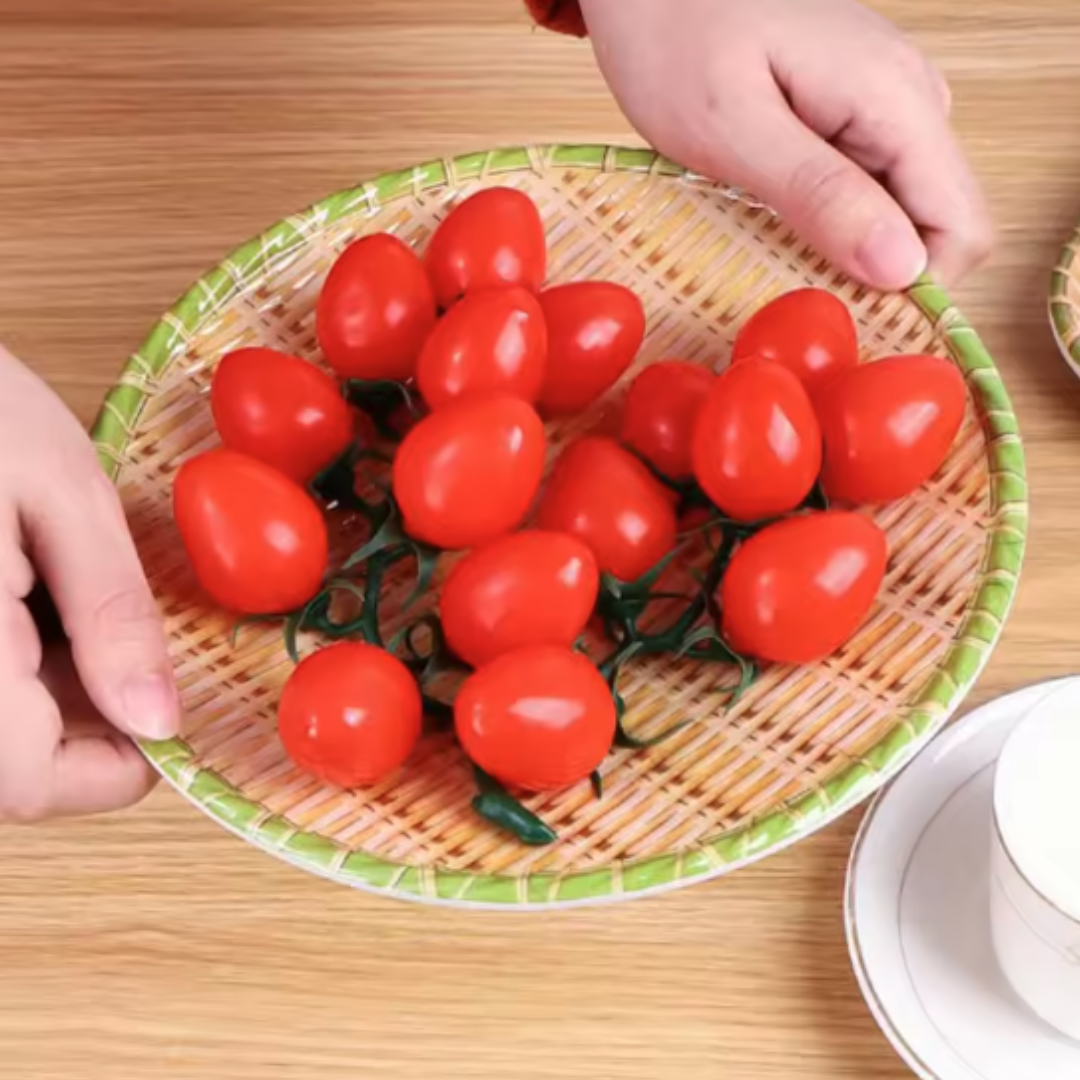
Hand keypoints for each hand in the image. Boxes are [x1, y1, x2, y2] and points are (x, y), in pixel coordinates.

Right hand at [0, 345, 178, 822]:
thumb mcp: (60, 490)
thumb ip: (112, 613)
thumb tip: (158, 717)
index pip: (28, 782)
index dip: (114, 769)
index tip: (168, 719)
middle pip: (5, 764)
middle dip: (81, 722)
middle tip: (127, 645)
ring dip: (43, 691)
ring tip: (67, 600)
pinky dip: (12, 657)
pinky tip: (26, 591)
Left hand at [579, 0, 991, 289]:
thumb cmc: (673, 37)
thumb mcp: (733, 130)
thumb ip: (819, 195)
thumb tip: (903, 266)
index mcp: (896, 100)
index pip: (962, 227)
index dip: (913, 287)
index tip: (840, 306)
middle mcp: (910, 98)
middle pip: (935, 223)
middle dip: (872, 267)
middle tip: (783, 265)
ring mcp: (885, 102)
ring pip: (898, 208)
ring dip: (843, 242)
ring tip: (765, 225)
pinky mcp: (854, 109)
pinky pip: (865, 184)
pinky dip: (824, 212)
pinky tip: (768, 201)